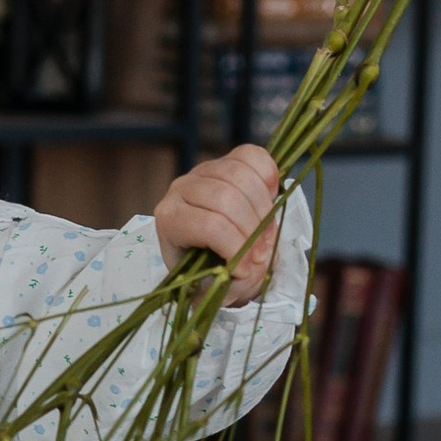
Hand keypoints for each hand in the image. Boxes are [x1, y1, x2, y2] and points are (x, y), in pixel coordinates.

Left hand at [155, 144, 283, 299]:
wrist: (211, 248)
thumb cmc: (209, 267)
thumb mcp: (215, 283)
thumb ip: (232, 280)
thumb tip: (251, 267)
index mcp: (170, 219)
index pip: (208, 226)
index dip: (235, 248)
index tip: (246, 270)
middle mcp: (181, 189)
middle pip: (227, 198)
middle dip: (253, 230)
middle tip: (261, 254)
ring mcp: (204, 170)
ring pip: (241, 176)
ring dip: (264, 210)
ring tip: (266, 235)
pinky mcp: (226, 160)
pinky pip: (253, 156)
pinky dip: (269, 177)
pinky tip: (270, 198)